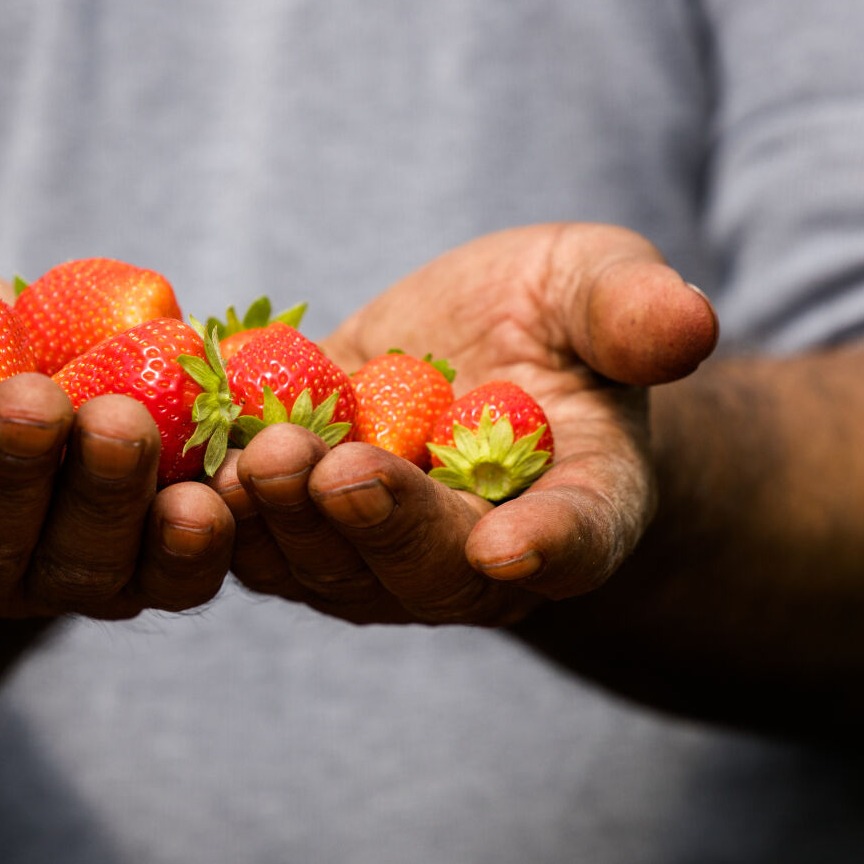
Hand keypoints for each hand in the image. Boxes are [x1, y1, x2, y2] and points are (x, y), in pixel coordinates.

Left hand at [212, 223, 717, 624]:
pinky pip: (251, 538)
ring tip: (256, 457)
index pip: (577, 540)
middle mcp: (476, 560)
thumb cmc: (559, 326)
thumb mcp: (601, 293)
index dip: (549, 546)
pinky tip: (175, 461)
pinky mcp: (295, 532)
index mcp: (581, 509)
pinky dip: (212, 510)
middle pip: (428, 570)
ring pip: (326, 568)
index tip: (513, 546)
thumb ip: (634, 313)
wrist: (476, 358)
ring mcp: (375, 558)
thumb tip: (688, 322)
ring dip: (286, 523)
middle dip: (381, 524)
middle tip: (338, 471)